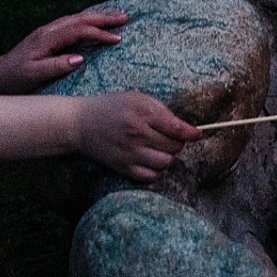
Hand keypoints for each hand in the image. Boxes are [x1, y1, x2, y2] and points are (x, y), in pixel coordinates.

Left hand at [0, 8, 126, 93]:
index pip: (79, 30)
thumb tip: (80, 58)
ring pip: (77, 17)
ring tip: (119, 15)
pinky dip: (89, 19)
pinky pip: (73, 21)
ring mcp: (48, 30)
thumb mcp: (34, 75)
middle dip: (104, 17)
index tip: (118, 40)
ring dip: (99, 15)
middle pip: (80, 18)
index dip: (100, 33)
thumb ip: (56, 66)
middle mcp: (48, 30)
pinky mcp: (49, 34)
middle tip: (126, 17)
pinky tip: (98, 19)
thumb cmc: (16, 78)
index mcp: (47, 39)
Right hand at [70, 91, 203, 180]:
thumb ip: (164, 112)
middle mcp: (137, 135)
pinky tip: (150, 160)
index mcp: (143, 114)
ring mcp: (129, 153)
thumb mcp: (139, 99)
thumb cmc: (112, 108)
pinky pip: (150, 176)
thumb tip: (188, 129)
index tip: (197, 134)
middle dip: (177, 143)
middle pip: (174, 147)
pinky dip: (155, 170)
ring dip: (168, 156)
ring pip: (165, 163)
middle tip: (169, 138)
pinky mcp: (121, 167)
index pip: (178, 129)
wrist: (79, 123)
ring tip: (159, 148)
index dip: (192, 133)